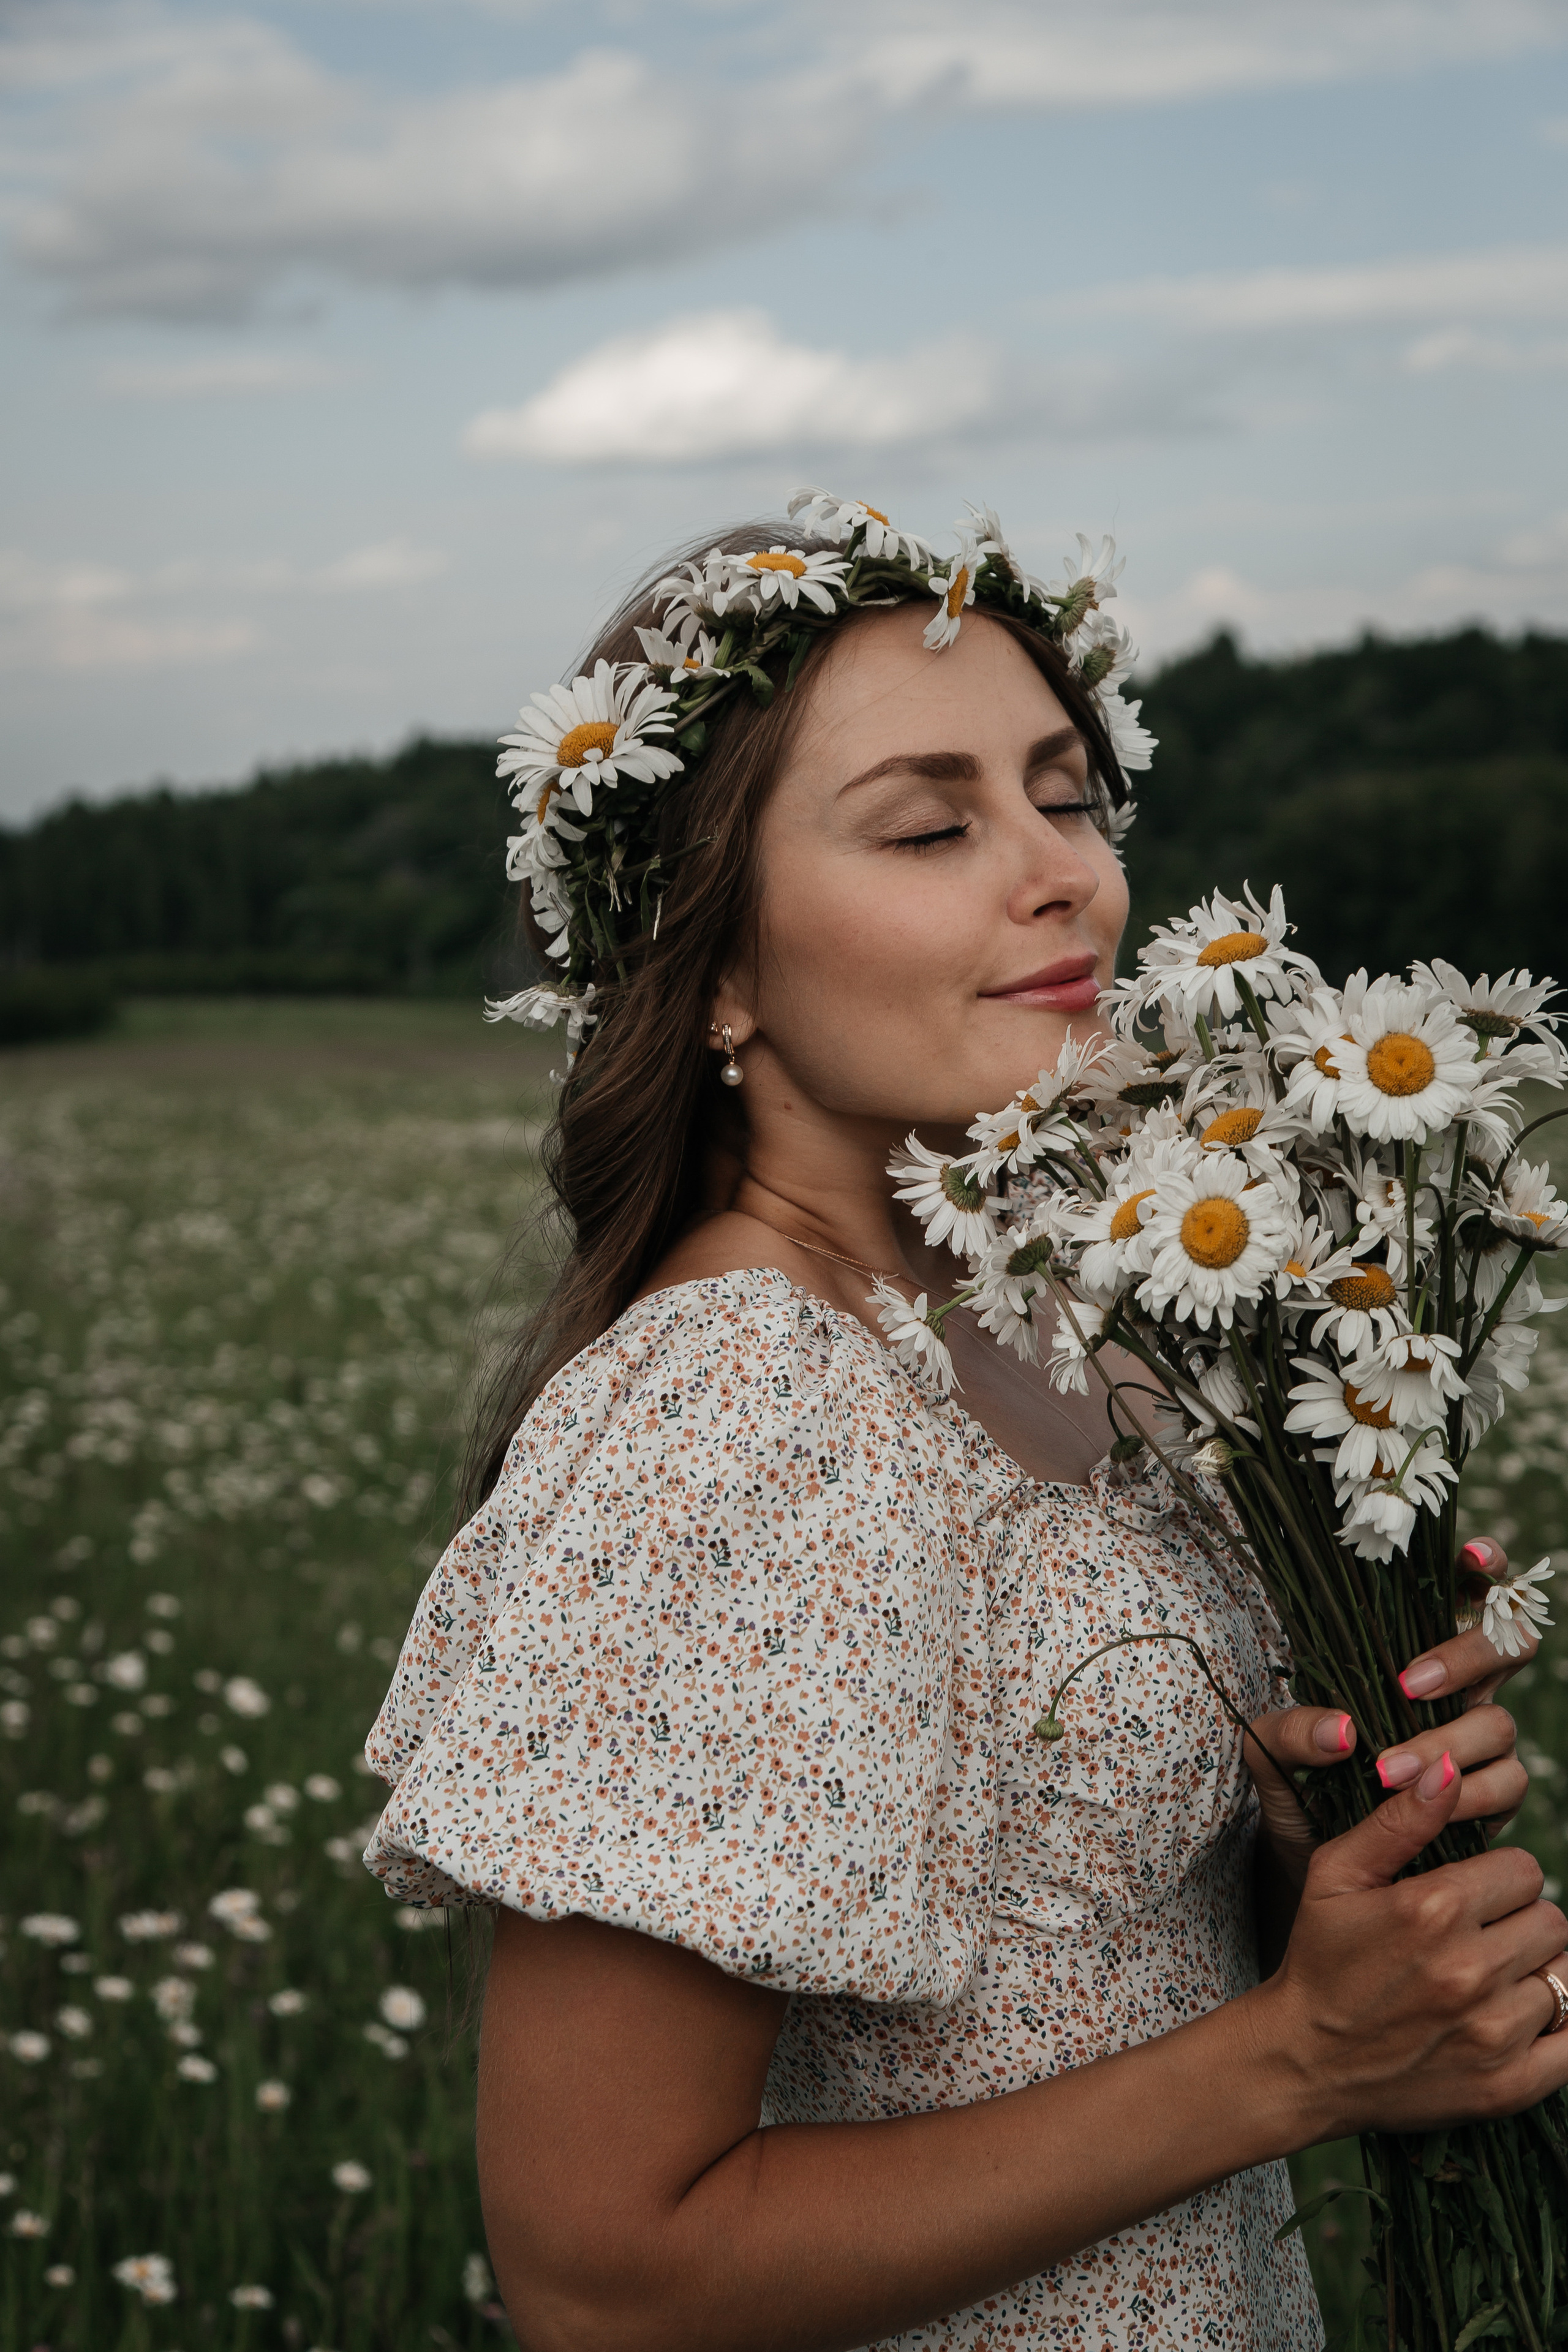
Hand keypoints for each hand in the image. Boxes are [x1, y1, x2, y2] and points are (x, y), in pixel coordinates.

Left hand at [1244, 1532, 1535, 1882]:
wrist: (1310, 1859)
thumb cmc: (1293, 1786)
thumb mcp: (1269, 1752)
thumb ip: (1289, 1733)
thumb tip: (1341, 1732)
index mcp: (1412, 1649)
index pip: (1465, 1590)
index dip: (1484, 1565)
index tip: (1472, 1557)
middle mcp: (1460, 1685)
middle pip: (1509, 1643)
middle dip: (1467, 1656)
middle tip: (1409, 1685)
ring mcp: (1481, 1738)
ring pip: (1500, 1722)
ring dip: (1447, 1744)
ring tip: (1386, 1772)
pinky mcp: (1492, 1795)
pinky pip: (1506, 1784)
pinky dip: (1469, 1797)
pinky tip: (1427, 1810)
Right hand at [1264, 1752, 1567, 2139]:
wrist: (1305, 2062)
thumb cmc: (1322, 1957)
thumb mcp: (1338, 1874)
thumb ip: (1399, 1820)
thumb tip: (1448, 1768)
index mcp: (1432, 1909)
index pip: (1524, 1869)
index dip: (1497, 1878)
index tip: (1468, 1895)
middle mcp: (1469, 1970)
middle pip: (1551, 1921)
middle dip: (1518, 1922)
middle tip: (1478, 1938)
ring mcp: (1492, 2034)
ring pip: (1565, 1977)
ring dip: (1534, 1973)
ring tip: (1490, 1979)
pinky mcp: (1507, 2086)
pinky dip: (1556, 2027)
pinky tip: (1515, 2017)